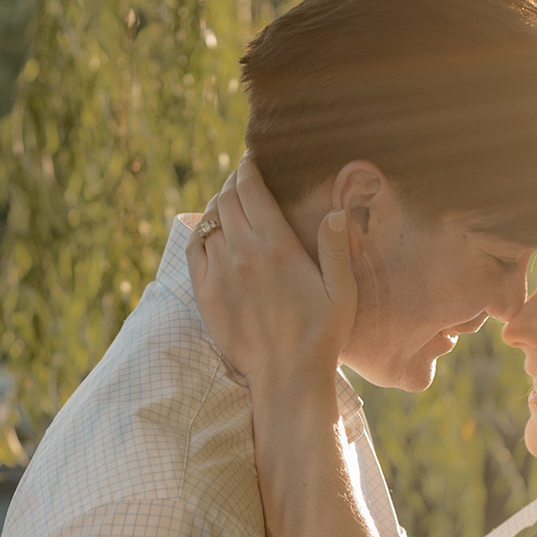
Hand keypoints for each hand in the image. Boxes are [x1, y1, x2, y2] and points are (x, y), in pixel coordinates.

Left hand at [187, 153, 356, 387]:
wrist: (286, 375)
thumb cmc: (321, 334)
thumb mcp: (342, 290)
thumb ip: (336, 247)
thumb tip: (335, 210)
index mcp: (277, 244)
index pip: (251, 188)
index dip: (249, 168)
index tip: (251, 161)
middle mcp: (243, 251)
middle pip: (228, 198)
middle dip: (234, 181)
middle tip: (242, 177)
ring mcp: (219, 272)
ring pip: (210, 220)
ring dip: (219, 204)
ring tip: (229, 200)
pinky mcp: (205, 292)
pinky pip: (194, 248)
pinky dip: (200, 231)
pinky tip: (211, 229)